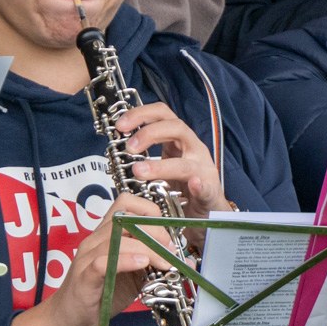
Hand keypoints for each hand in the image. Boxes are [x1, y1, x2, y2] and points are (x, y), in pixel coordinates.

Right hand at [10, 195, 174, 325]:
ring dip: (148, 248)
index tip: (169, 232)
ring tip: (165, 263)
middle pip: (126, 219)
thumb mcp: (135, 274)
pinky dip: (126, 260)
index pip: (126, 203)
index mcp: (107, 235)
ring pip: (117, 238)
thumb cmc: (102, 294)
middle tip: (172, 252)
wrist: (69, 320)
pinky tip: (142, 265)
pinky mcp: (84, 278)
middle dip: (157, 232)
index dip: (152, 211)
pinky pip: (102, 261)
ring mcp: (87, 258)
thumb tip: (185, 259)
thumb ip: (154, 263)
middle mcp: (95, 240)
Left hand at [111, 101, 228, 219]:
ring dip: (161, 166)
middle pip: (176, 128)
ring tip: (140, 172)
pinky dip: (199, 185)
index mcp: (179, 141)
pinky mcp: (210, 192)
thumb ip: (143, 157)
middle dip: (149, 133)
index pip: (162, 115)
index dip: (141, 115)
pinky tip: (192, 185)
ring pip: (185, 162)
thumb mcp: (161, 165)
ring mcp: (203, 170)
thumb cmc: (182, 187)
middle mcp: (193, 150)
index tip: (120, 125)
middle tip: (129, 148)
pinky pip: (205, 187)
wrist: (207, 211)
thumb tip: (115, 150)